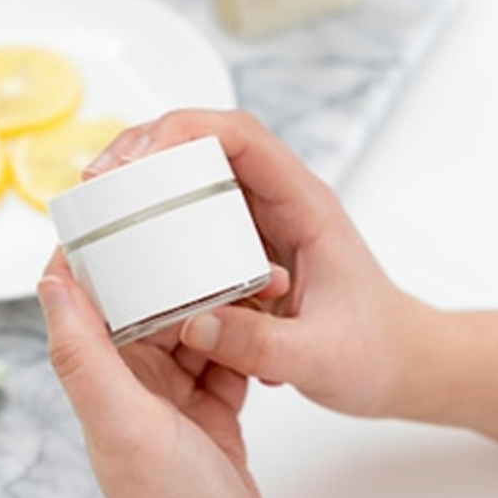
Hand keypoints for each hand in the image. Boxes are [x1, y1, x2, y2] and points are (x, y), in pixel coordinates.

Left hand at [38, 251, 275, 497]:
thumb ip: (86, 356)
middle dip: (179, 263)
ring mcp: (172, 396)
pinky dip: (246, 334)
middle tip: (212, 227)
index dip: (95, 247)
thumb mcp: (125, 427)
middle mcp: (131, 383)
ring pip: (193, 322)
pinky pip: (226, 353)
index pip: (86, 296)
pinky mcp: (210, 409)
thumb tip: (51, 282)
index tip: (116, 200)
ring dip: (222, 295)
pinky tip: (267, 314)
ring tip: (258, 270)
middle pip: (148, 300)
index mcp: (102, 379)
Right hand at [84, 110, 426, 417]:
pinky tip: (127, 239)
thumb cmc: (375, 352)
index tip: (135, 160)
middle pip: (207, 141)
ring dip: (147, 179)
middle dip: (147, 148)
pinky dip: (160, 216)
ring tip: (98, 204)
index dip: (184, 133)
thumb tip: (191, 324)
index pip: (241, 137)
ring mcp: (264, 220)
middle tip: (97, 182)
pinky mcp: (250, 245)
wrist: (400, 364)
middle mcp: (282, 201)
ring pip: (198, 174)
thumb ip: (258, 345)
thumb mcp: (319, 358)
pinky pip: (198, 213)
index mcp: (307, 206)